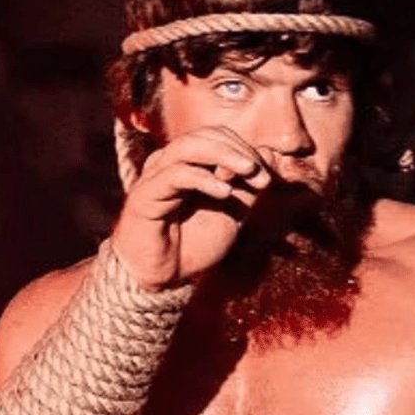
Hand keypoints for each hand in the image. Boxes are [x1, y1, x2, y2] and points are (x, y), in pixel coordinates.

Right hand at [111, 127, 272, 288]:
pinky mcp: (145, 195)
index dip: (244, 150)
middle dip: (237, 151)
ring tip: (248, 172)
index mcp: (188, 163)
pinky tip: (225, 193)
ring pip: (188, 146)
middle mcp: (169, 163)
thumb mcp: (232, 213)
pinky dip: (204, 179)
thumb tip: (270, 155)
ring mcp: (155, 176)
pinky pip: (175, 174)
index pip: (218, 137)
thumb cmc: (195, 245)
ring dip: (224, 156)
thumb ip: (249, 186)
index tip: (265, 177)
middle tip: (258, 174)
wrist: (166, 278)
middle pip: (204, 135)